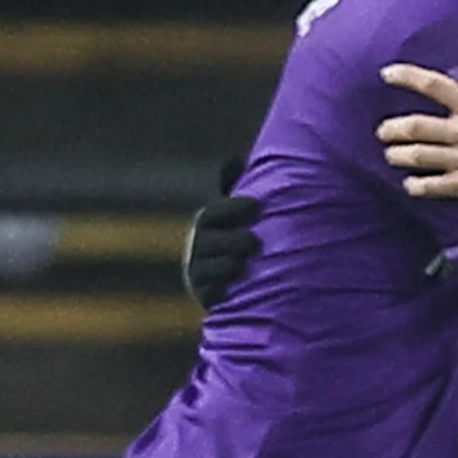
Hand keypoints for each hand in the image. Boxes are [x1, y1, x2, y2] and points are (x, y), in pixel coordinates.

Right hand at [181, 164, 258, 310]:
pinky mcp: (208, 297)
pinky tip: (230, 290)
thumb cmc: (256, 236)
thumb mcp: (251, 213)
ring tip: (243, 264)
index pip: (213, 214)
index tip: (256, 206)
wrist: (257, 281)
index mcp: (210, 224)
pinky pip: (207, 295)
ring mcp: (201, 273)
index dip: (231, 208)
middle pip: (206, 241)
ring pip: (204, 269)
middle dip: (229, 241)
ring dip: (223, 266)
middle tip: (254, 242)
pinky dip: (217, 292)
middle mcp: (200, 247)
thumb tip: (234, 159)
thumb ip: (243, 186)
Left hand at [378, 34, 457, 210]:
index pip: (435, 86)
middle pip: (418, 126)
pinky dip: (418, 186)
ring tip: (391, 155)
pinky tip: (410, 185)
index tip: (387, 74)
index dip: (407, 77)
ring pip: (421, 156)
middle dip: (394, 128)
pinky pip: (435, 186)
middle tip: (383, 131)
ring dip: (400, 155)